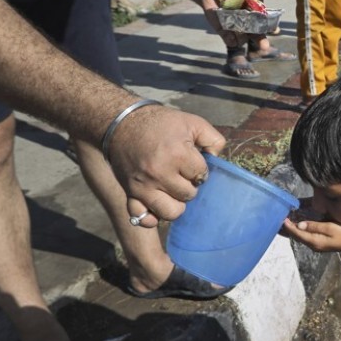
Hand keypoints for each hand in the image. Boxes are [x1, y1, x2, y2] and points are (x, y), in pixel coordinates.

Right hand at [109, 106, 226, 224]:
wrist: (123, 124)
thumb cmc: (160, 124)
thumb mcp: (192, 122)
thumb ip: (213, 139)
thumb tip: (217, 158)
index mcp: (177, 154)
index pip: (201, 176)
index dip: (199, 169)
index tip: (191, 161)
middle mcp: (160, 173)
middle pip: (188, 195)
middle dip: (189, 185)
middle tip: (181, 173)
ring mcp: (144, 186)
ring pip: (171, 212)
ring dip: (176, 203)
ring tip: (172, 190)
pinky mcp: (131, 193)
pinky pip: (144, 218)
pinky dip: (153, 217)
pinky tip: (157, 205)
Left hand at [280, 213, 340, 255]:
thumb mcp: (329, 227)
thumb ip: (314, 226)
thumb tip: (300, 225)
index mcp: (314, 241)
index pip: (297, 233)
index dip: (289, 226)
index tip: (282, 219)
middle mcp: (313, 245)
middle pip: (297, 237)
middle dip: (288, 229)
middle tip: (279, 219)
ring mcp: (316, 245)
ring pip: (301, 237)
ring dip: (293, 230)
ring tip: (286, 222)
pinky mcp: (319, 244)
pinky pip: (306, 237)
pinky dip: (300, 232)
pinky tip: (298, 226)